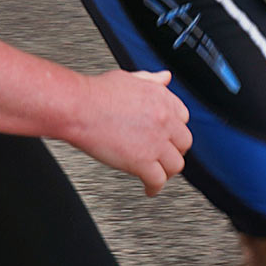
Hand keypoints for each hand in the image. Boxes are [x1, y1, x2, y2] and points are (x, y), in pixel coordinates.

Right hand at [72, 69, 191, 195]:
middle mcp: (164, 120)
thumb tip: (165, 78)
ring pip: (175, 165)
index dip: (174, 129)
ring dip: (167, 171)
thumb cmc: (99, 93)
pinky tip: (149, 188)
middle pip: (184, 143)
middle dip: (174, 151)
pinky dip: (154, 187)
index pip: (184, 118)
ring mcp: (155, 142)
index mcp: (163, 99)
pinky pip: (158, 181)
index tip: (168, 135)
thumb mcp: (131, 78)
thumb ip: (152, 80)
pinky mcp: (142, 162)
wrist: (81, 108)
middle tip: (164, 156)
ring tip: (157, 174)